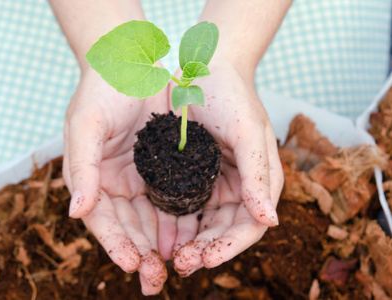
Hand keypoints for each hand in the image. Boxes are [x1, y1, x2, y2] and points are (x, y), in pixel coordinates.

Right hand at [63, 69, 168, 294]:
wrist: (132, 64)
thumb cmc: (101, 91)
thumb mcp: (85, 124)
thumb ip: (81, 168)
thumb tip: (76, 212)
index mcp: (90, 179)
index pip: (100, 220)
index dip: (114, 243)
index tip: (131, 263)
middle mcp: (114, 185)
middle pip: (128, 227)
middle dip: (141, 254)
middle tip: (155, 280)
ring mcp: (140, 179)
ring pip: (152, 221)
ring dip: (163, 245)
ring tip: (179, 266)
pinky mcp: (163, 170)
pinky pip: (172, 201)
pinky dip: (179, 221)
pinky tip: (192, 237)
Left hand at [163, 59, 283, 275]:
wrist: (205, 68)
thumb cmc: (233, 95)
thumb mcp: (248, 132)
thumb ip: (258, 175)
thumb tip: (271, 220)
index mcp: (259, 181)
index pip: (250, 225)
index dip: (229, 247)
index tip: (205, 259)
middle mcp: (239, 187)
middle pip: (224, 231)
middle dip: (205, 250)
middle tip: (181, 264)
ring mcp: (214, 182)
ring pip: (202, 224)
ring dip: (188, 243)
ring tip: (168, 257)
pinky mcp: (191, 175)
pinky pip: (184, 207)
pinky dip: (174, 223)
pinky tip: (159, 234)